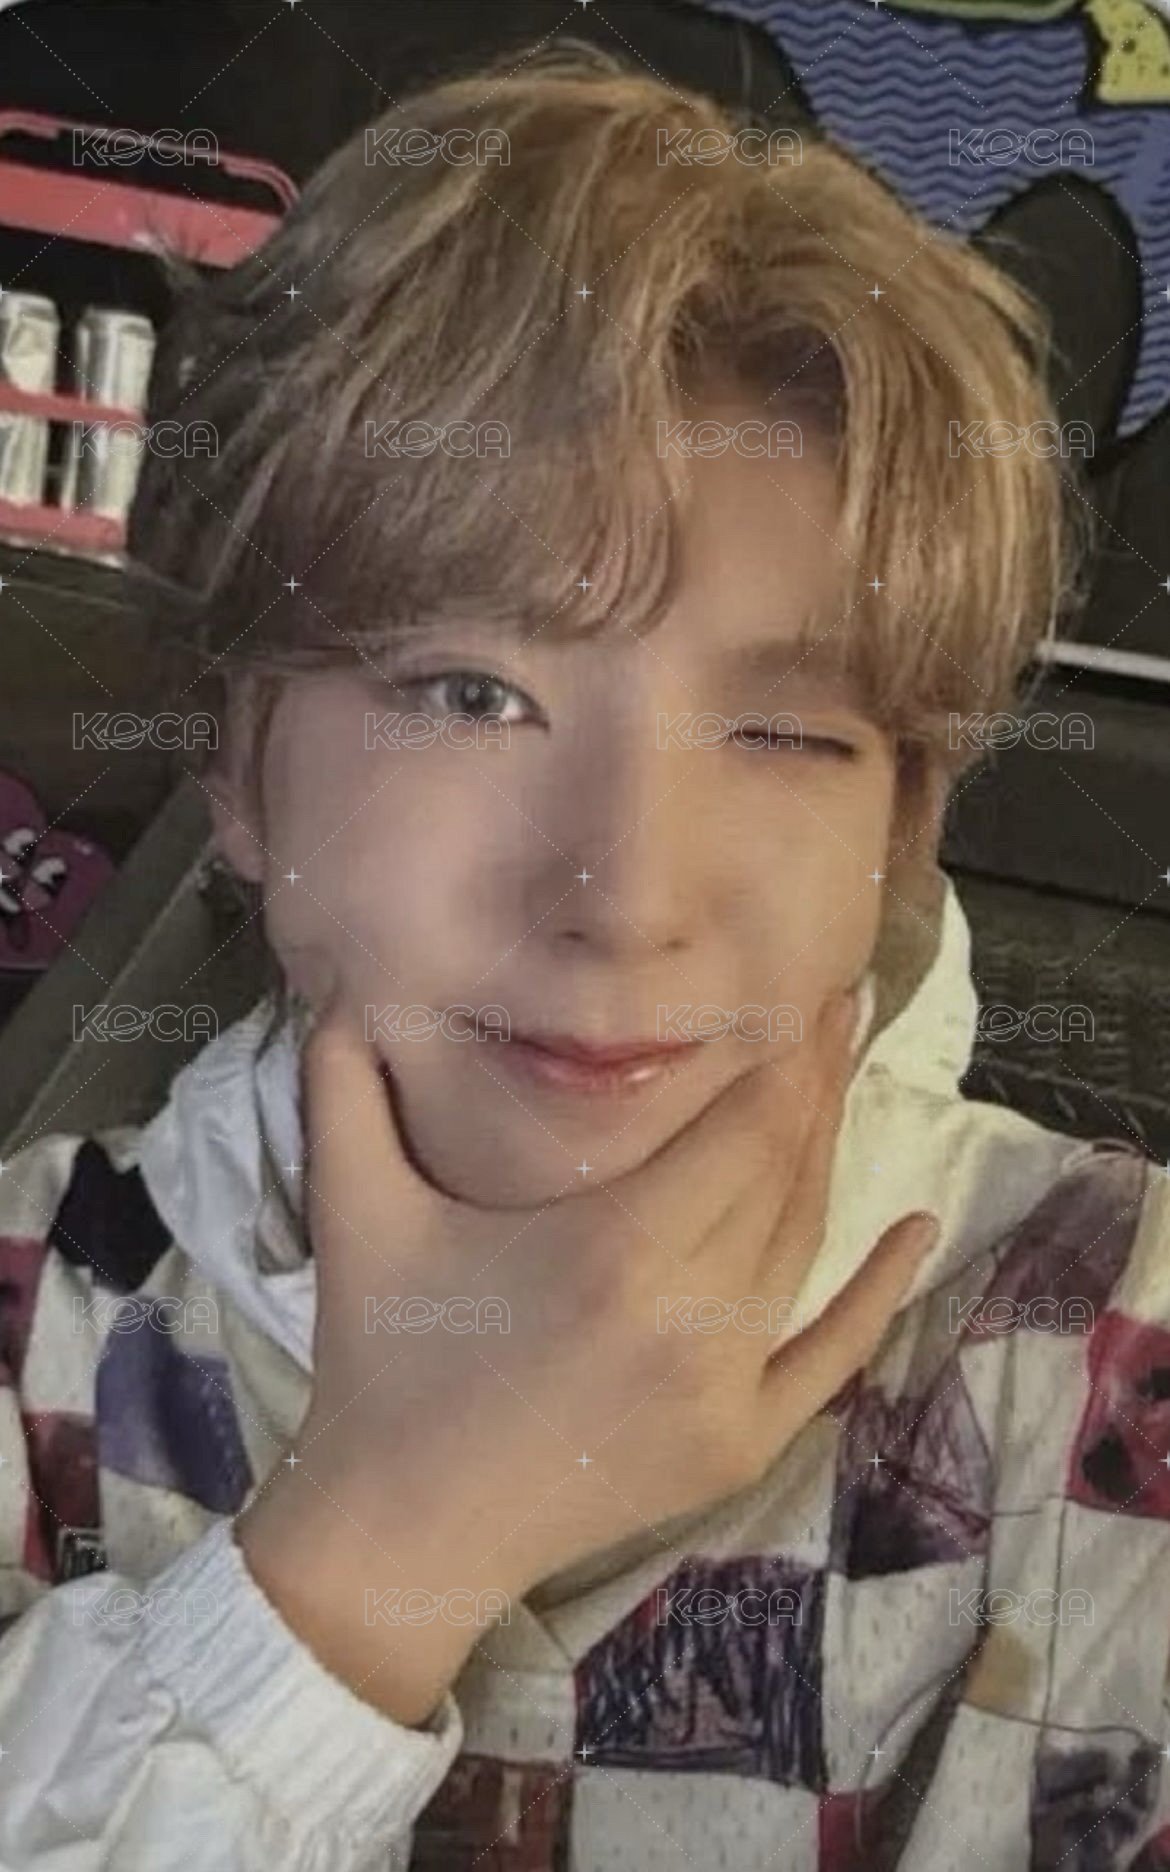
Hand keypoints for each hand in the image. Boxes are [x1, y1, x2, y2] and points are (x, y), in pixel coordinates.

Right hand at [239, 988, 935, 1721]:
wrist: (404, 1531)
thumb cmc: (383, 1362)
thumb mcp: (354, 1217)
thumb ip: (343, 1093)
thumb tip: (339, 991)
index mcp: (614, 1247)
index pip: (744, 1123)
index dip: (787, 1049)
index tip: (806, 982)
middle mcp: (692, 1313)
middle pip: (787, 1169)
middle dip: (818, 1079)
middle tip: (837, 1004)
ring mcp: (728, 1387)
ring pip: (807, 1242)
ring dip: (833, 1153)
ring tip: (844, 1075)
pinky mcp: (742, 1444)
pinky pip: (833, 1354)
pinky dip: (881, 1290)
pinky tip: (918, 1225)